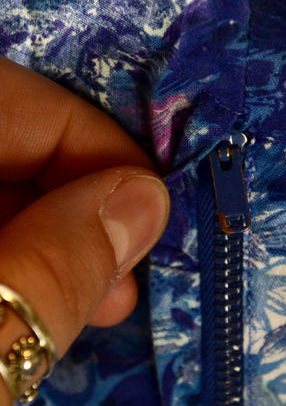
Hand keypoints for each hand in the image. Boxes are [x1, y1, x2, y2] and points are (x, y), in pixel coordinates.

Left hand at [0, 57, 169, 405]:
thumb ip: (58, 265)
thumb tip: (142, 198)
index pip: (9, 101)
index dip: (92, 144)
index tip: (151, 200)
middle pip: (5, 144)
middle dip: (80, 203)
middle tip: (130, 268)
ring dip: (55, 239)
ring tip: (103, 299)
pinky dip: (19, 258)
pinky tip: (47, 304)